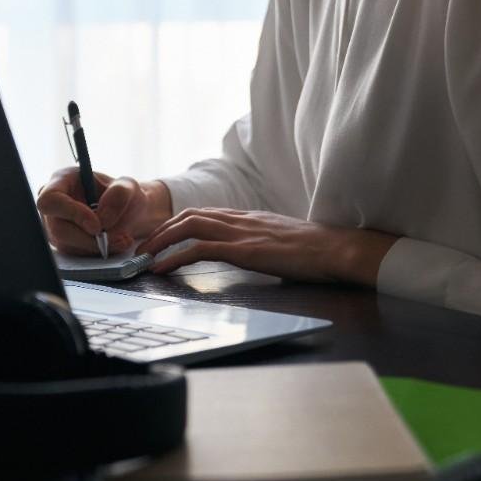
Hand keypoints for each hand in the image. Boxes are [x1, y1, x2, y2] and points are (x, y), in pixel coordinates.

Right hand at [35, 166, 173, 255]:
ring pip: (69, 246)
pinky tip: (116, 244)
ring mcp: (56, 227)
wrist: (128, 213)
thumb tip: (103, 218)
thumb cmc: (122, 194)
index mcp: (61, 181)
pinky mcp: (65, 244)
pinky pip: (77, 255)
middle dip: (90, 239)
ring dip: (99, 247)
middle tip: (119, 238)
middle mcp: (54, 205)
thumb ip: (119, 194)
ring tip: (123, 240)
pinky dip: (99, 253)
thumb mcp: (128, 186)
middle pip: (59, 229)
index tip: (97, 226)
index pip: (51, 200)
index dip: (71, 213)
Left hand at [135, 207, 400, 285]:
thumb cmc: (316, 250)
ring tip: (142, 257)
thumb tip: (251, 253)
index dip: (177, 223)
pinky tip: (161, 268)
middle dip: (161, 229)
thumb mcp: (280, 241)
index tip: (160, 236)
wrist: (338, 249)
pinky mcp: (244, 250)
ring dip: (160, 240)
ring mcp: (241, 232)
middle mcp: (240, 218)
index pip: (203, 212)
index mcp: (248, 216)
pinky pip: (199, 249)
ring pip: (188, 226)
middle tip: (142, 247)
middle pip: (189, 215)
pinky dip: (175, 256)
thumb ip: (261, 242)